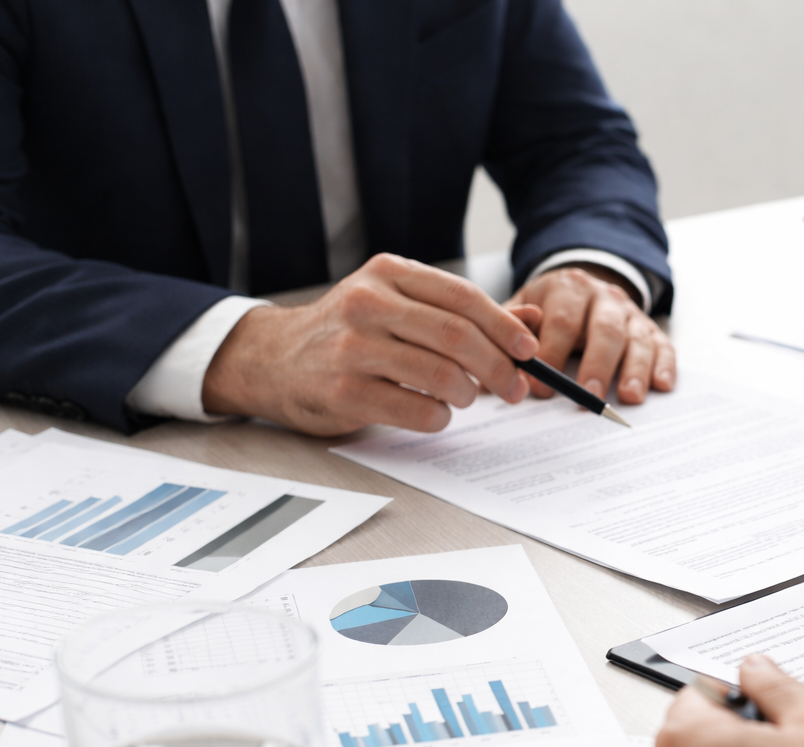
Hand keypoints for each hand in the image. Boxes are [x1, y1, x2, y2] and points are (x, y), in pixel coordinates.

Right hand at [202, 253, 538, 435]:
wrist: (273, 359)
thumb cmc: (349, 332)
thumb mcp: (400, 304)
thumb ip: (461, 311)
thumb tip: (530, 321)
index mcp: (388, 274)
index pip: (463, 297)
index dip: (504, 327)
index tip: (528, 350)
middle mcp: (368, 304)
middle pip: (457, 337)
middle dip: (497, 367)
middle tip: (513, 388)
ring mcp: (353, 348)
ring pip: (441, 374)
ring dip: (467, 393)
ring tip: (465, 397)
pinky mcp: (345, 391)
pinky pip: (416, 409)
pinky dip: (438, 416)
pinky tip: (435, 412)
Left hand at [509, 264, 675, 403]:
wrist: (580, 291)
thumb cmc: (547, 312)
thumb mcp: (523, 311)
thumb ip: (510, 331)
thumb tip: (500, 359)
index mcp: (568, 288)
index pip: (561, 321)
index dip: (551, 355)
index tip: (541, 386)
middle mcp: (604, 297)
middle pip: (604, 330)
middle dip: (596, 365)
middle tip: (588, 394)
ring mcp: (630, 314)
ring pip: (637, 339)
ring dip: (634, 370)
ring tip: (629, 396)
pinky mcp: (650, 330)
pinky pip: (662, 346)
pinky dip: (664, 366)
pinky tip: (661, 385)